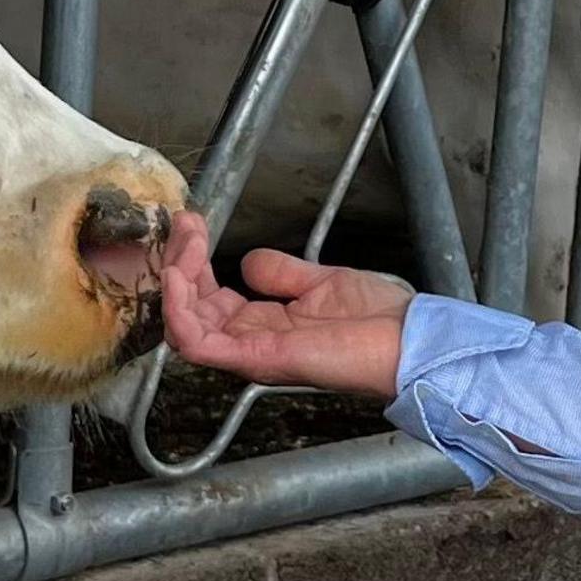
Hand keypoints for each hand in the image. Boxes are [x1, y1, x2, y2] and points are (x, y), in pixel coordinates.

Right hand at [156, 211, 414, 398]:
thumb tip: (248, 261)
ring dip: (175, 280)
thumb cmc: (375, 319)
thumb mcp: (320, 282)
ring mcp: (250, 351)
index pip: (206, 299)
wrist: (406, 340)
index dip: (193, 260)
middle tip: (185, 224)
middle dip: (179, 262)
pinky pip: (198, 344)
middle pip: (189, 309)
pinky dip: (179, 310)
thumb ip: (282, 274)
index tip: (193, 223)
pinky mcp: (257, 357)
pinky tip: (178, 275)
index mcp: (262, 326)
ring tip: (185, 243)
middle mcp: (249, 342)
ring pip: (184, 325)